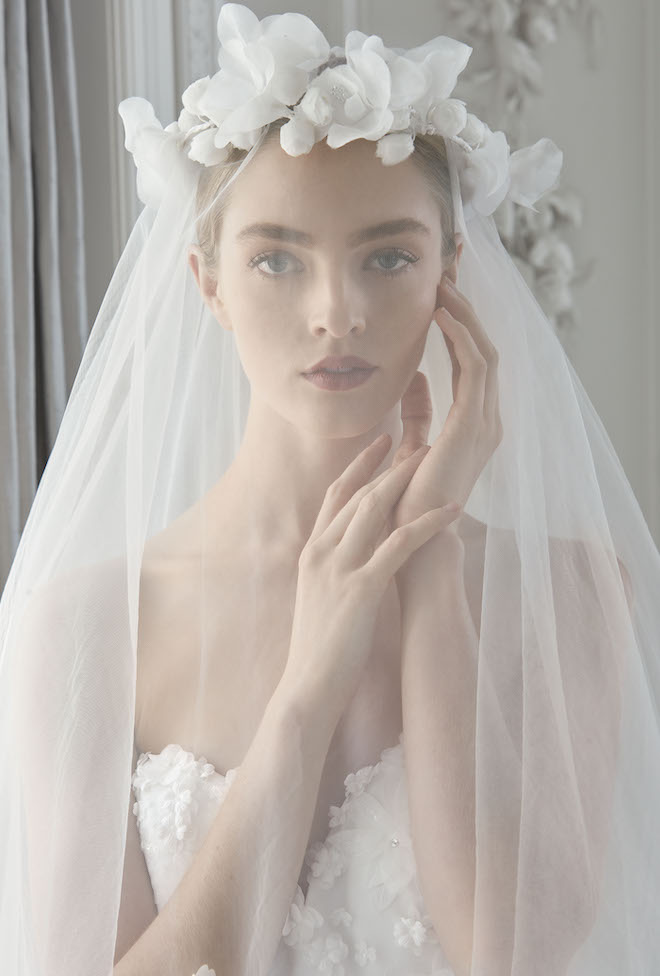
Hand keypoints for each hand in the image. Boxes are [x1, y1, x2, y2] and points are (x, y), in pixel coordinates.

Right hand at [282, 435, 461, 717]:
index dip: (359, 466)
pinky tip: (451, 509)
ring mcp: (339, 569)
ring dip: (407, 481)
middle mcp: (321, 553)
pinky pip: (400, 544)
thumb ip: (333, 571)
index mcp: (310, 553)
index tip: (381, 442)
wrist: (307, 685)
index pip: (334, 496)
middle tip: (417, 442)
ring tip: (433, 462)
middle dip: (389, 466)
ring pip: (374, 509)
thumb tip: (356, 556)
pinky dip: (427, 522)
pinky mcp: (361, 588)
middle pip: (358, 494)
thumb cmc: (318, 650)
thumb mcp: (318, 599)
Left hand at [389, 275, 503, 532]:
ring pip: (484, 351)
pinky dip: (460, 336)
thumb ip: (418, 412)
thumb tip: (414, 378)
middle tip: (448, 269)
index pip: (473, 359)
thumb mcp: (413, 444)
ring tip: (442, 282)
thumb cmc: (407, 500)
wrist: (411, 544)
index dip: (462, 321)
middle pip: (484, 347)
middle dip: (467, 306)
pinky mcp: (472, 427)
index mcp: (475, 423)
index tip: (442, 288)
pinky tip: (439, 313)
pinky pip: (474, 368)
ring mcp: (485, 423)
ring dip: (464, 314)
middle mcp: (487, 420)